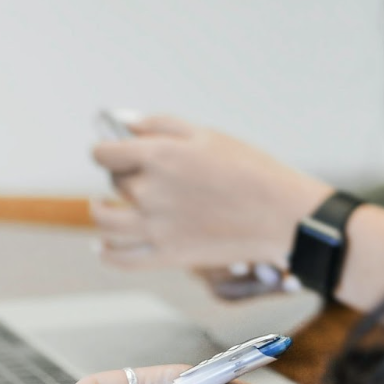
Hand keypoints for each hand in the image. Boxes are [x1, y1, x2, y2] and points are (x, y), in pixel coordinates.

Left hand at [89, 115, 331, 270]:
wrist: (282, 214)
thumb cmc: (250, 170)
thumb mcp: (206, 135)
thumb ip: (159, 126)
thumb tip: (123, 124)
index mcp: (158, 156)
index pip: (104, 153)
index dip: (106, 149)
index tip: (111, 151)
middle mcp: (150, 192)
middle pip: (114, 182)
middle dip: (122, 175)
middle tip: (140, 175)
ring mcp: (155, 227)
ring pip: (105, 222)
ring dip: (101, 212)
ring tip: (104, 207)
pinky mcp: (166, 255)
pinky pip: (121, 259)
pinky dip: (107, 253)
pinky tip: (104, 245)